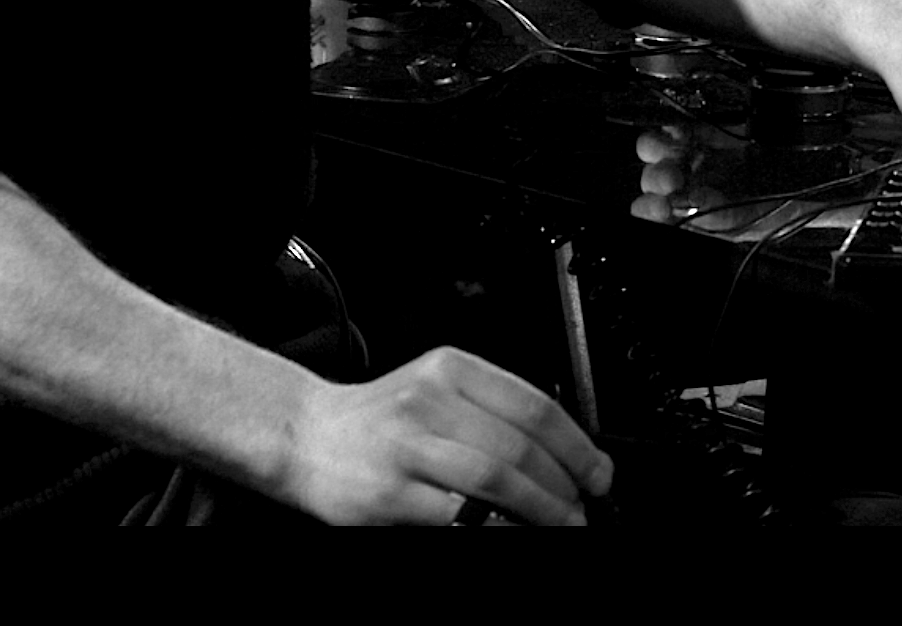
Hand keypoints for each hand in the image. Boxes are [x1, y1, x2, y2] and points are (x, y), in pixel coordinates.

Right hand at [281, 346, 612, 525]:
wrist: (305, 437)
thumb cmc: (380, 421)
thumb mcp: (437, 392)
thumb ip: (490, 412)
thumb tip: (561, 454)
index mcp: (453, 369)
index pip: (534, 404)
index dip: (575, 445)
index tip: (597, 473)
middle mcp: (432, 399)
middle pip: (519, 444)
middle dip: (563, 484)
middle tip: (582, 509)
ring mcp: (408, 445)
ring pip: (495, 477)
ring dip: (539, 508)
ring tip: (559, 524)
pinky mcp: (388, 493)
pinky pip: (455, 515)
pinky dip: (492, 527)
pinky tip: (508, 532)